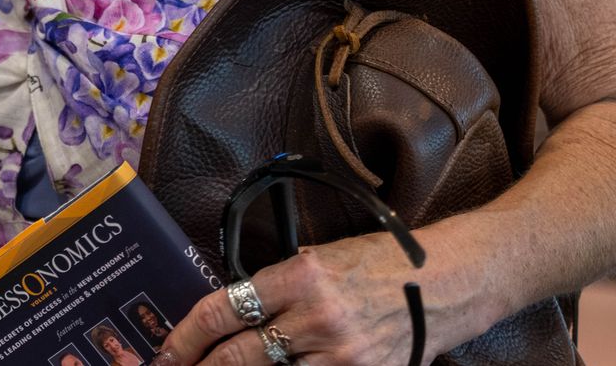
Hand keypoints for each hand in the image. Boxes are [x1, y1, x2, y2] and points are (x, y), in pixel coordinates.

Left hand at [152, 232, 438, 365]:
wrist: (447, 283)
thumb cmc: (380, 262)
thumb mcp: (320, 260)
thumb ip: (278, 287)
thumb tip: (233, 313)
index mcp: (300, 276)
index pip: (225, 308)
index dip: (188, 334)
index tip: (167, 349)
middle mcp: (317, 318)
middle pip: (239, 354)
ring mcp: (340, 354)